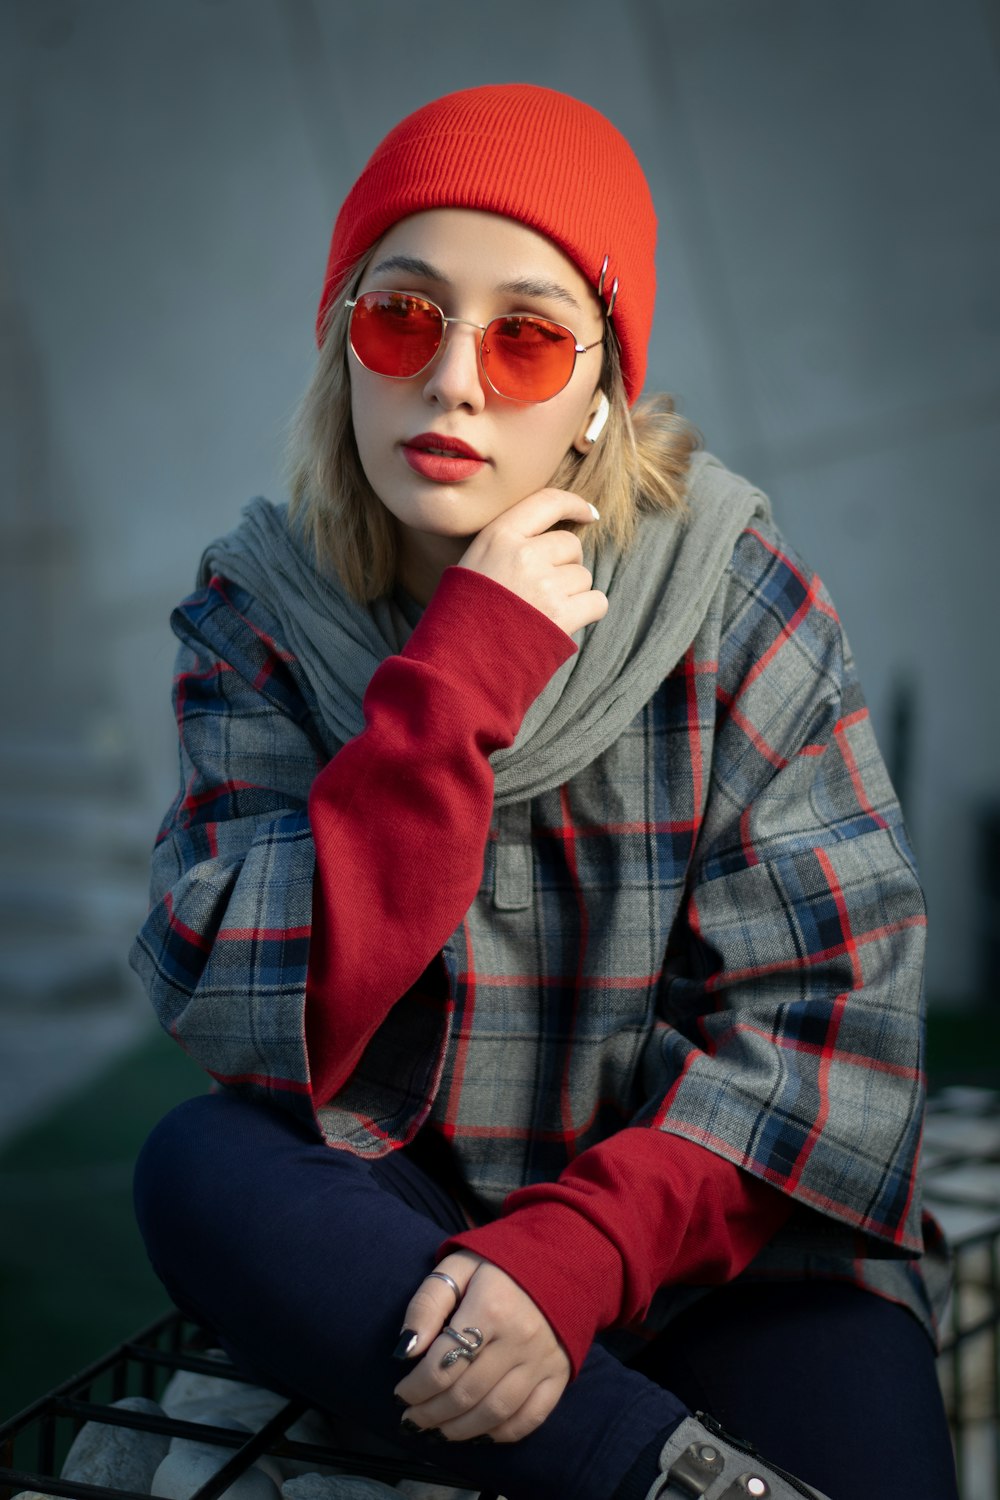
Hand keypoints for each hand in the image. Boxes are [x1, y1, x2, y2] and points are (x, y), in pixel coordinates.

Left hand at [393, 1251, 571, 1442]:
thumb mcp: (457, 1267)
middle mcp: (518, 1339)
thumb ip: (427, 1304)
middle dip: (430, 1414)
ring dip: (459, 1430)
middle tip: (411, 1419)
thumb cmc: (500, 1262)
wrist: (561, 1255)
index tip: (400, 1394)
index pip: (443, 1365)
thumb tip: (405, 1349)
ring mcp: (542, 1360)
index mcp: (490, 1309)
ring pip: (495, 1412)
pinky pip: (531, 1417)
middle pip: (466, 1394)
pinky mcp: (559, 1374)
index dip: (415, 1387)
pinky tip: (478, 1433)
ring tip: (436, 1432)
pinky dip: (502, 1433)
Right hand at [457, 489, 607, 636]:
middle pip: (571, 546)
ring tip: (542, 612)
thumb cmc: (463, 615)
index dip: (574, 504)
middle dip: (566, 565)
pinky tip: (564, 623)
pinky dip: (587, 612)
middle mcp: (524, 554)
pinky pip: (597, 602)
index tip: (588, 514)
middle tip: (543, 590)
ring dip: (572, 594)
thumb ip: (508, 544)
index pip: (547, 502)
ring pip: (584, 577)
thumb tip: (553, 538)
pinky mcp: (561, 615)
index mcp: (499, 536)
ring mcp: (544, 585)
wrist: (455, 661)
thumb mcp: (474, 563)